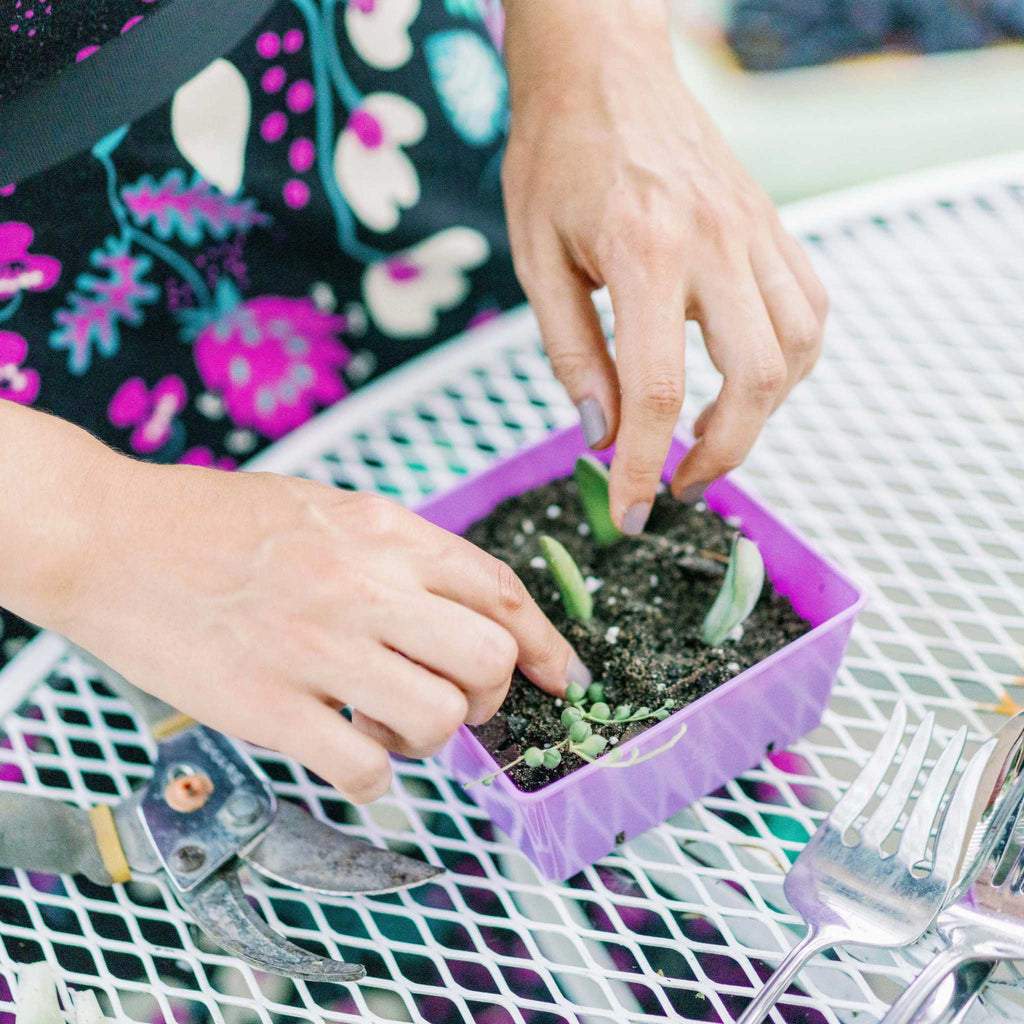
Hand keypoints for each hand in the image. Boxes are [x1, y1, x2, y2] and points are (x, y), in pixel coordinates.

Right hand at [63, 460, 587, 802]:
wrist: (110, 535)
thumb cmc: (215, 521)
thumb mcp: (325, 505)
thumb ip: (394, 549)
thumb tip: (457, 605)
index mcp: (384, 530)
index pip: (500, 589)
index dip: (544, 642)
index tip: (558, 676)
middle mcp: (365, 583)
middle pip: (489, 658)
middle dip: (489, 695)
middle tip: (455, 703)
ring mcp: (319, 646)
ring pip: (441, 718)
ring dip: (432, 739)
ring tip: (390, 725)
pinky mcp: (269, 705)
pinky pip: (367, 767)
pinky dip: (375, 775)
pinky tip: (347, 752)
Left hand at [502, 0, 826, 532]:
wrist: (601, 69)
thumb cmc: (555, 157)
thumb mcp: (536, 260)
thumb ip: (572, 352)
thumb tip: (603, 434)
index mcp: (643, 251)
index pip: (657, 389)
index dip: (645, 466)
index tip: (631, 511)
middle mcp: (714, 241)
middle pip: (755, 378)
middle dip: (723, 453)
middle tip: (679, 481)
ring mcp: (753, 229)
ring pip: (801, 346)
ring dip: (764, 411)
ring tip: (709, 432)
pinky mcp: (770, 223)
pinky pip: (810, 305)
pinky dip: (791, 360)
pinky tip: (748, 376)